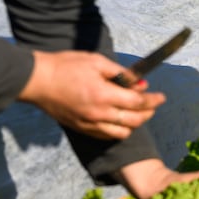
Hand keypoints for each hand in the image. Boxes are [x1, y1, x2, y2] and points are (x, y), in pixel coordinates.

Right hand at [18, 49, 165, 138]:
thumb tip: (139, 82)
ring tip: (138, 113)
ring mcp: (89, 124)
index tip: (161, 96)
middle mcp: (99, 113)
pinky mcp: (80, 128)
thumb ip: (120, 73)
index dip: (153, 100)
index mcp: (104, 95)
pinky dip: (118, 130)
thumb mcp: (96, 62)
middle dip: (148, 112)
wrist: (36, 81)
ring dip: (134, 124)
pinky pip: (106, 136)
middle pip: (134, 120)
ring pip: (122, 132)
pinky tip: (120, 120)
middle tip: (153, 104)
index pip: (138, 102)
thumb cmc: (65, 66)